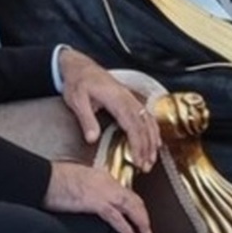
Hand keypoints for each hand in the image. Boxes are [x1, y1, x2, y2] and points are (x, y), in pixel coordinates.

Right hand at [44, 161, 151, 232]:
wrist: (44, 179)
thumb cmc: (53, 180)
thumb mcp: (76, 181)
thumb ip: (88, 189)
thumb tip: (90, 199)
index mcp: (102, 176)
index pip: (125, 191)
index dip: (135, 205)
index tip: (138, 216)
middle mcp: (107, 182)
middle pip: (134, 199)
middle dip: (143, 215)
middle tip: (147, 228)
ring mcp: (103, 192)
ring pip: (132, 208)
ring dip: (142, 224)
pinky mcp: (97, 203)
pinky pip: (118, 219)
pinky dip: (128, 230)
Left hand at [58, 48, 160, 171]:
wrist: (79, 66)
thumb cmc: (78, 82)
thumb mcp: (76, 100)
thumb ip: (86, 119)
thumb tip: (93, 139)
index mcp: (116, 99)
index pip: (132, 125)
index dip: (137, 144)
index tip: (138, 159)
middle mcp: (127, 98)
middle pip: (143, 125)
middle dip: (146, 147)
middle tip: (146, 166)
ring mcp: (130, 98)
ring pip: (148, 121)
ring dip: (152, 140)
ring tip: (152, 158)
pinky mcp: (130, 99)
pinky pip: (146, 115)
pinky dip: (153, 129)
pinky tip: (154, 141)